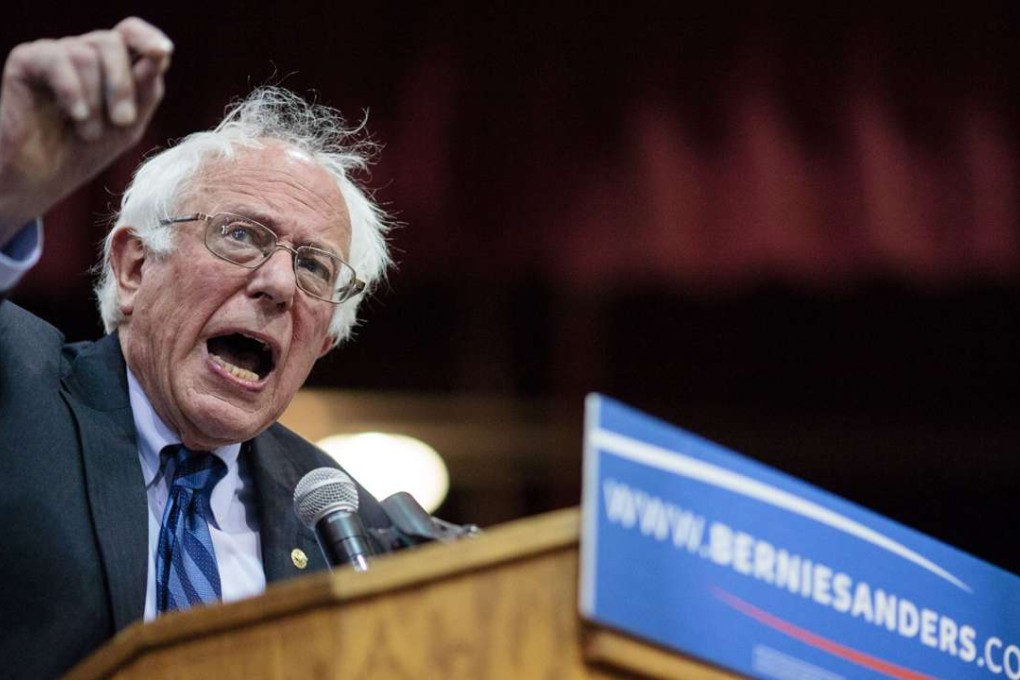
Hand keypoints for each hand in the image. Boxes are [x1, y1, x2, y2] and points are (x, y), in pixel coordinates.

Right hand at [0, 17, 171, 241]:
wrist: (43, 179)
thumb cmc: (86, 152)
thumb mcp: (129, 125)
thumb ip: (146, 90)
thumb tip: (159, 56)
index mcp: (110, 64)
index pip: (131, 32)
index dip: (148, 37)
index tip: (162, 53)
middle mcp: (82, 52)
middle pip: (112, 42)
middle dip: (123, 85)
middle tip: (122, 122)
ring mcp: (53, 55)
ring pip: (86, 54)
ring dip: (96, 100)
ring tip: (89, 133)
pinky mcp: (25, 61)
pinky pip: (56, 60)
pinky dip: (73, 91)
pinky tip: (76, 116)